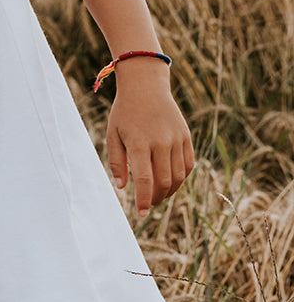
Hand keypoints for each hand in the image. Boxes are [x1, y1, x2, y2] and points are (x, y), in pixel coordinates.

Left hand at [106, 62, 193, 213]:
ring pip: (178, 176)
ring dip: (169, 191)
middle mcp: (161, 142)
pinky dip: (181, 178)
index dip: (144, 200)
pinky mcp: (186, 136)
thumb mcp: (113, 135)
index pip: (146, 180)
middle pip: (164, 182)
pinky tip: (170, 182)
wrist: (146, 86)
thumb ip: (117, 162)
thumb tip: (123, 187)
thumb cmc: (124, 112)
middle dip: (156, 199)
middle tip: (148, 206)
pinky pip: (188, 164)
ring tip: (158, 196)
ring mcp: (176, 139)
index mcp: (140, 143)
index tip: (142, 214)